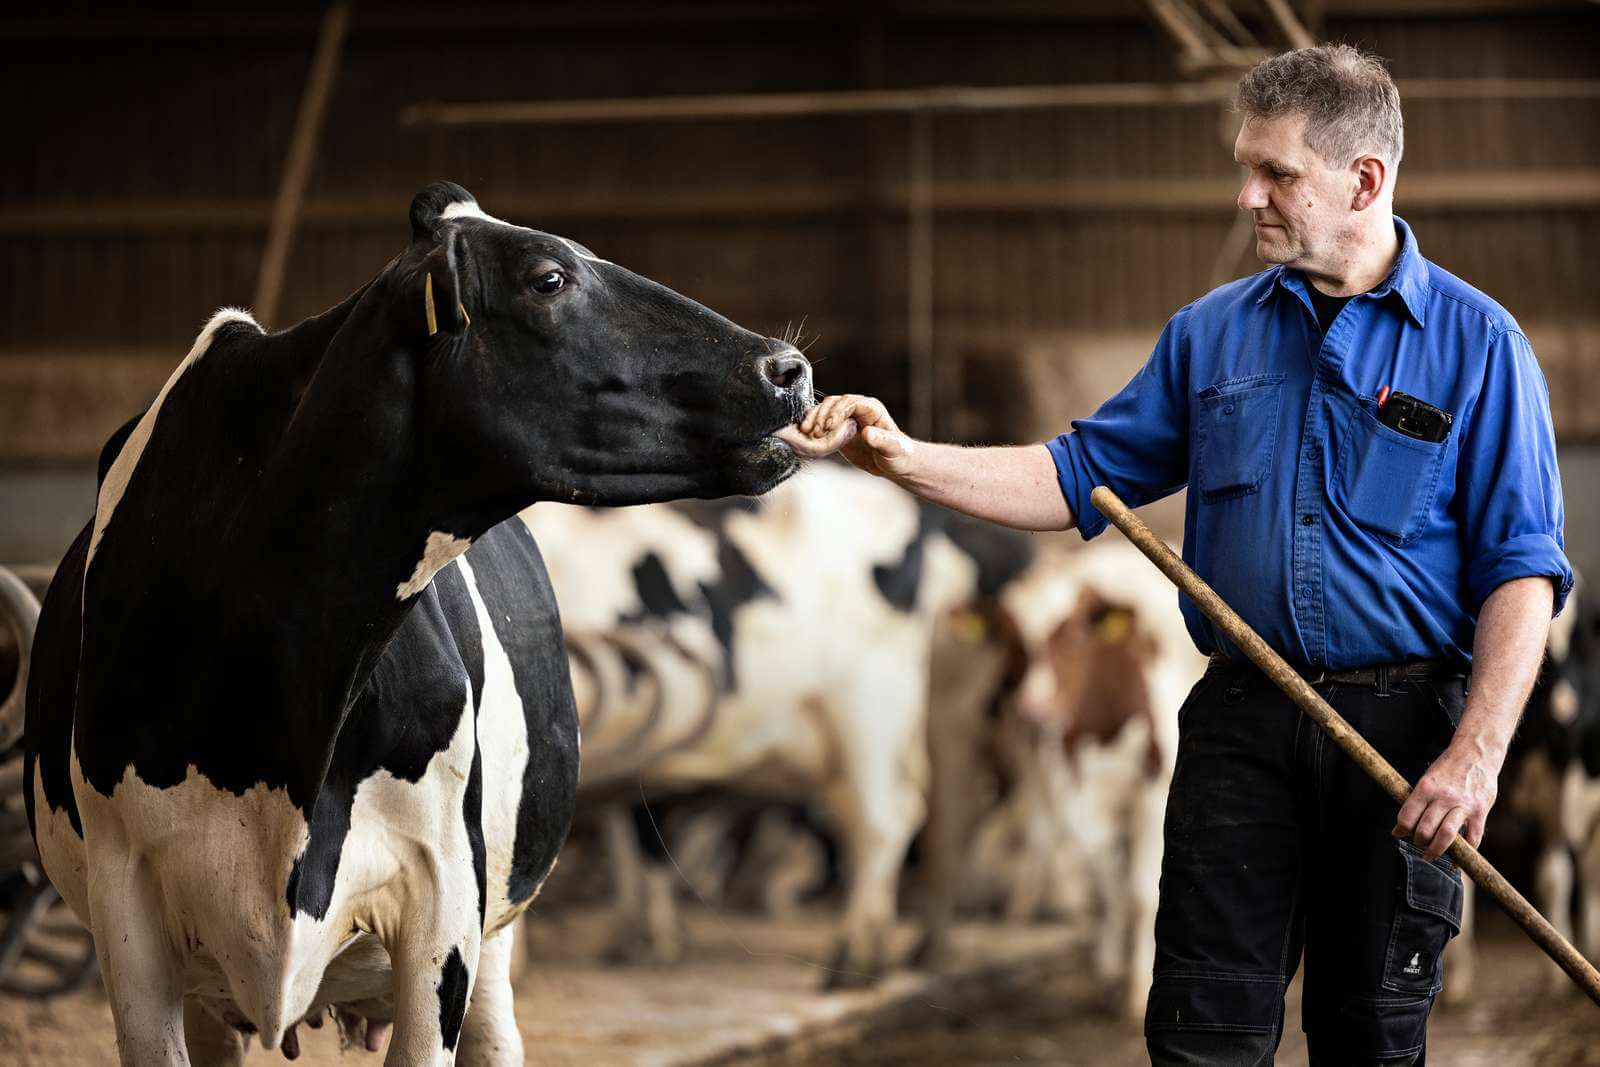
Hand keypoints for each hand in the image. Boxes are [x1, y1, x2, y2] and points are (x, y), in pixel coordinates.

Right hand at [796, 394, 915, 479]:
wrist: (895, 465)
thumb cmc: (899, 455)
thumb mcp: (894, 449)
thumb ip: (882, 440)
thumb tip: (867, 433)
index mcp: (872, 409)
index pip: (850, 402)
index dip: (838, 411)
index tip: (829, 426)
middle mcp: (858, 411)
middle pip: (834, 403)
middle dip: (822, 415)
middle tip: (816, 431)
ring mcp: (847, 420)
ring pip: (825, 411)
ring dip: (814, 420)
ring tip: (808, 433)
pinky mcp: (838, 431)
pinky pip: (822, 424)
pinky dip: (812, 428)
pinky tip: (807, 437)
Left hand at [1392, 741, 1499, 862]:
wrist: (1476, 753)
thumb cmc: (1448, 768)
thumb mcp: (1427, 779)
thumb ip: (1416, 801)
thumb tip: (1400, 828)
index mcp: (1426, 788)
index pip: (1407, 817)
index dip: (1401, 829)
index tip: (1400, 834)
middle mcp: (1444, 797)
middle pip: (1425, 829)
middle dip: (1418, 842)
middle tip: (1419, 844)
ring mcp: (1463, 805)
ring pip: (1446, 836)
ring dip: (1435, 850)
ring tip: (1430, 854)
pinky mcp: (1480, 811)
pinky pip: (1472, 838)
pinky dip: (1464, 852)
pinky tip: (1456, 859)